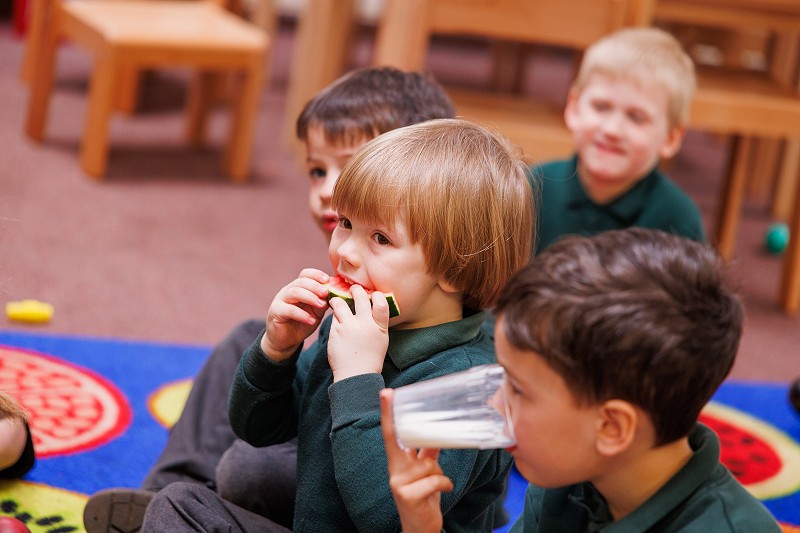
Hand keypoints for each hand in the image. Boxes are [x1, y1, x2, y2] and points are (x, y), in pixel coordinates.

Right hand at [261, 269, 329, 361]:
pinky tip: (312, 321)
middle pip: (301, 282)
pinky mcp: (275, 312)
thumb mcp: (316, 312)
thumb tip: (337, 293)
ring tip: (321, 305)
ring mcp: (280, 301)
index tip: (328, 280)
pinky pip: (289, 310)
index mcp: (297, 287)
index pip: (305, 274)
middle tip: (326, 293)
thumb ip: (324, 302)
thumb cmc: (302, 323)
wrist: (286, 341)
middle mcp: (287, 291)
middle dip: (315, 286)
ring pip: (294, 292)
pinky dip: (302, 314)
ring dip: (310, 297)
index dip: (316, 274)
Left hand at [327, 285, 388, 381]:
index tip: (373, 293)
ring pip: (340, 303)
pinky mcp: (335, 331)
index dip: (377, 294)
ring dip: (338, 299)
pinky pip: (334, 317)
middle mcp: (364, 324)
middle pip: (360, 297)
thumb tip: (373, 307)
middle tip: (353, 289)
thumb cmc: (370, 358)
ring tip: (336, 300)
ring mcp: (349, 327)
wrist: (355, 375)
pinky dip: (335, 316)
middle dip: (356, 290)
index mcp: (379, 327)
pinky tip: (335, 318)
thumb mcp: (381, 339)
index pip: (381, 302)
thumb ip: (377, 323)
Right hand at [380, 389, 451, 532]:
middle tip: (387, 393)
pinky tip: (442, 491)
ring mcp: (398, 484)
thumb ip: (427, 454)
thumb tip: (437, 434)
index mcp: (397, 462)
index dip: (388, 414)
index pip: (391, 434)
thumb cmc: (423, 499)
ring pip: (429, 463)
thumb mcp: (425, 473)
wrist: (420, 530)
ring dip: (440, 473)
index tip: (385, 394)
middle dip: (392, 417)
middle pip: (397, 439)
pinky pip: (435, 479)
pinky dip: (445, 484)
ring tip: (437, 485)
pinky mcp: (407, 496)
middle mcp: (394, 470)